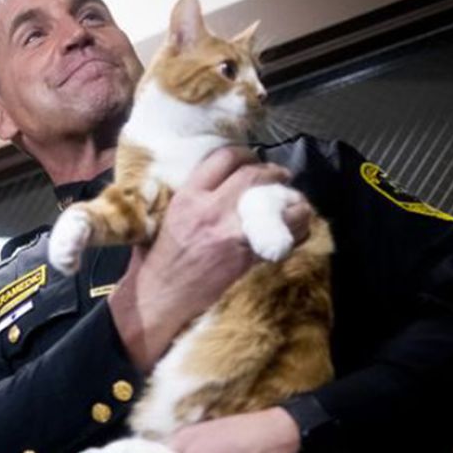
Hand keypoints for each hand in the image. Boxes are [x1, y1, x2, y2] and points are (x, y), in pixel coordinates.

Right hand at [108, 147, 299, 370]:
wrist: (160, 299)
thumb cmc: (156, 261)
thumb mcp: (164, 218)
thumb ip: (189, 198)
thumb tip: (215, 185)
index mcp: (188, 197)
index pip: (224, 158)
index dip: (245, 154)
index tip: (252, 159)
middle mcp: (211, 209)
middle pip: (253, 175)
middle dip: (272, 172)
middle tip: (280, 177)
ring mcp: (231, 233)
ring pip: (275, 203)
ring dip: (293, 200)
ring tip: (295, 202)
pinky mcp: (246, 256)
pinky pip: (282, 236)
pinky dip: (296, 230)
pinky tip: (296, 229)